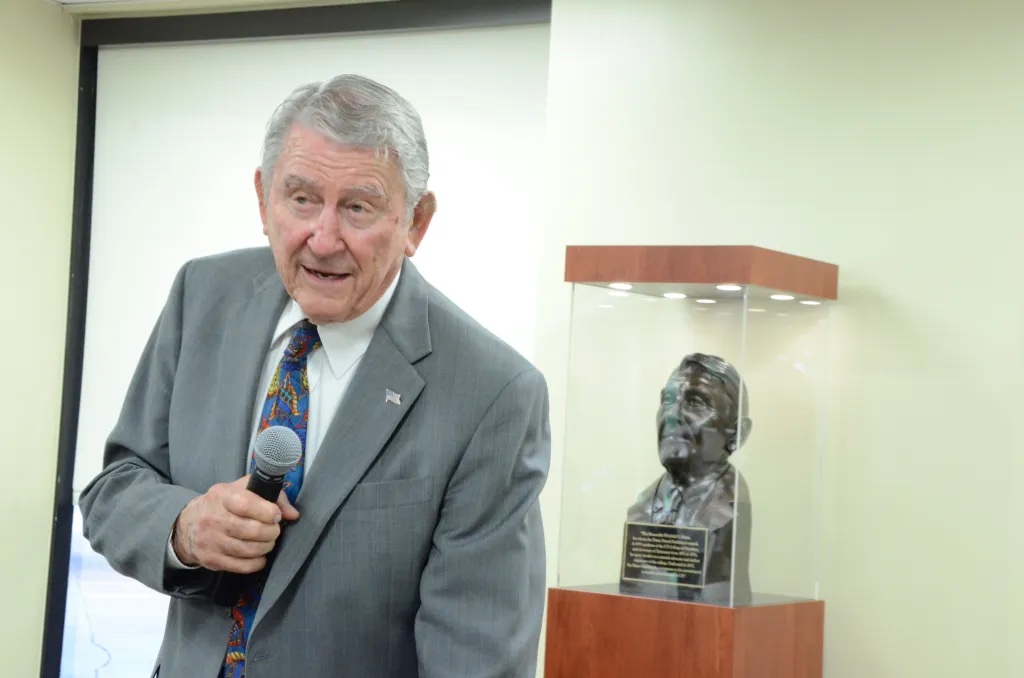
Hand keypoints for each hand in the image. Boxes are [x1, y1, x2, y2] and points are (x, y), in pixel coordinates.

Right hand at [171, 476, 300, 572]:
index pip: (247, 504)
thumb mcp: (242, 489)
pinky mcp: (211, 560)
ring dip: (266, 547)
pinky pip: (242, 566)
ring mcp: (210, 541)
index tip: (276, 515)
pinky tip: (259, 555)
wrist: (188, 525)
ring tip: (268, 541)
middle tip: (274, 530)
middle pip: (253, 530)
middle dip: (271, 532)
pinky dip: (257, 562)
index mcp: (222, 496)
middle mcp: (213, 518)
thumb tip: (292, 514)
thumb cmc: (223, 504)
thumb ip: (271, 496)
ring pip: (249, 550)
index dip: (268, 511)